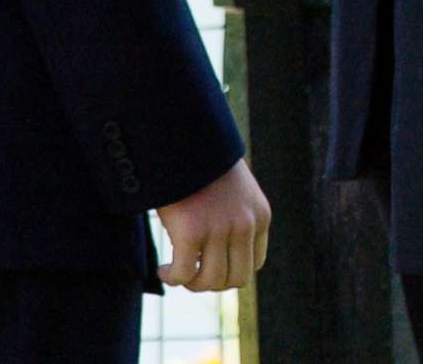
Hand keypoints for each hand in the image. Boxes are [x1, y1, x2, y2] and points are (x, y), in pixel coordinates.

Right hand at [155, 158, 271, 292]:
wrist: (184, 140)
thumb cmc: (203, 167)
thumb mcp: (234, 193)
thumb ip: (235, 219)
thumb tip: (216, 258)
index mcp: (259, 216)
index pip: (254, 265)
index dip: (230, 271)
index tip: (209, 265)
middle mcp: (244, 225)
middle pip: (236, 279)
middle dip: (211, 282)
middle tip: (191, 273)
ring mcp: (219, 229)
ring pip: (211, 281)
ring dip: (191, 282)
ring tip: (176, 271)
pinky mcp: (191, 232)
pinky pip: (184, 274)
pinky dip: (172, 277)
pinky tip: (163, 268)